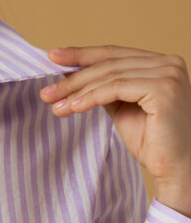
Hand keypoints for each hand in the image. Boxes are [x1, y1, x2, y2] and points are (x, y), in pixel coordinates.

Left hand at [39, 46, 190, 217]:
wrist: (176, 169)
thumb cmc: (151, 141)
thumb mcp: (121, 105)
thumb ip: (103, 86)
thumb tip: (69, 72)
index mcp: (160, 62)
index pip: (113, 53)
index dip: (81, 54)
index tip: (52, 57)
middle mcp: (168, 62)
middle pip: (109, 63)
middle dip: (73, 77)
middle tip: (46, 90)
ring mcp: (168, 74)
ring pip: (109, 75)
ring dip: (77, 90)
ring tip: (54, 103)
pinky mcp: (164, 88)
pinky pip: (116, 88)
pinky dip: (91, 97)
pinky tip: (73, 107)